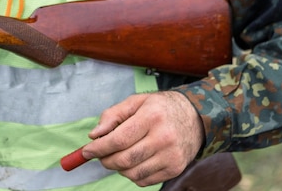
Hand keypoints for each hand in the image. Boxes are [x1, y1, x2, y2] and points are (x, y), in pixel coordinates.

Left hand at [82, 91, 203, 186]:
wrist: (195, 118)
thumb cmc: (160, 108)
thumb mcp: (136, 102)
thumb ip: (112, 116)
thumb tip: (94, 136)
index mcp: (152, 117)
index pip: (119, 139)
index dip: (98, 148)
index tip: (86, 151)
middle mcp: (164, 138)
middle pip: (124, 159)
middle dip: (105, 160)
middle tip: (99, 155)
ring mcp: (171, 156)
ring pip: (132, 173)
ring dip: (118, 168)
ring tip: (117, 156)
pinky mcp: (175, 169)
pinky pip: (144, 180)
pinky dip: (132, 174)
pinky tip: (133, 161)